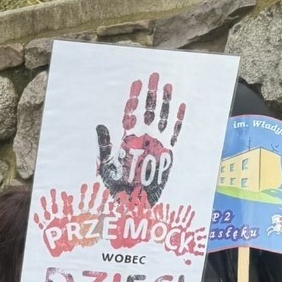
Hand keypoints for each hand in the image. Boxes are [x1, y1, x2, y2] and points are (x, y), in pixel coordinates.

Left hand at [94, 71, 185, 204]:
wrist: (133, 205)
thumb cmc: (117, 188)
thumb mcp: (106, 166)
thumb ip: (105, 146)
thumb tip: (100, 126)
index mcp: (126, 140)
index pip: (131, 113)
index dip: (134, 98)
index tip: (137, 82)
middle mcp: (142, 140)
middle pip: (148, 111)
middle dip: (151, 94)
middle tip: (155, 75)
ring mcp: (155, 145)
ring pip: (161, 118)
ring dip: (165, 102)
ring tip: (168, 85)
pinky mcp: (167, 153)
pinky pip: (174, 134)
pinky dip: (178, 121)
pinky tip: (181, 106)